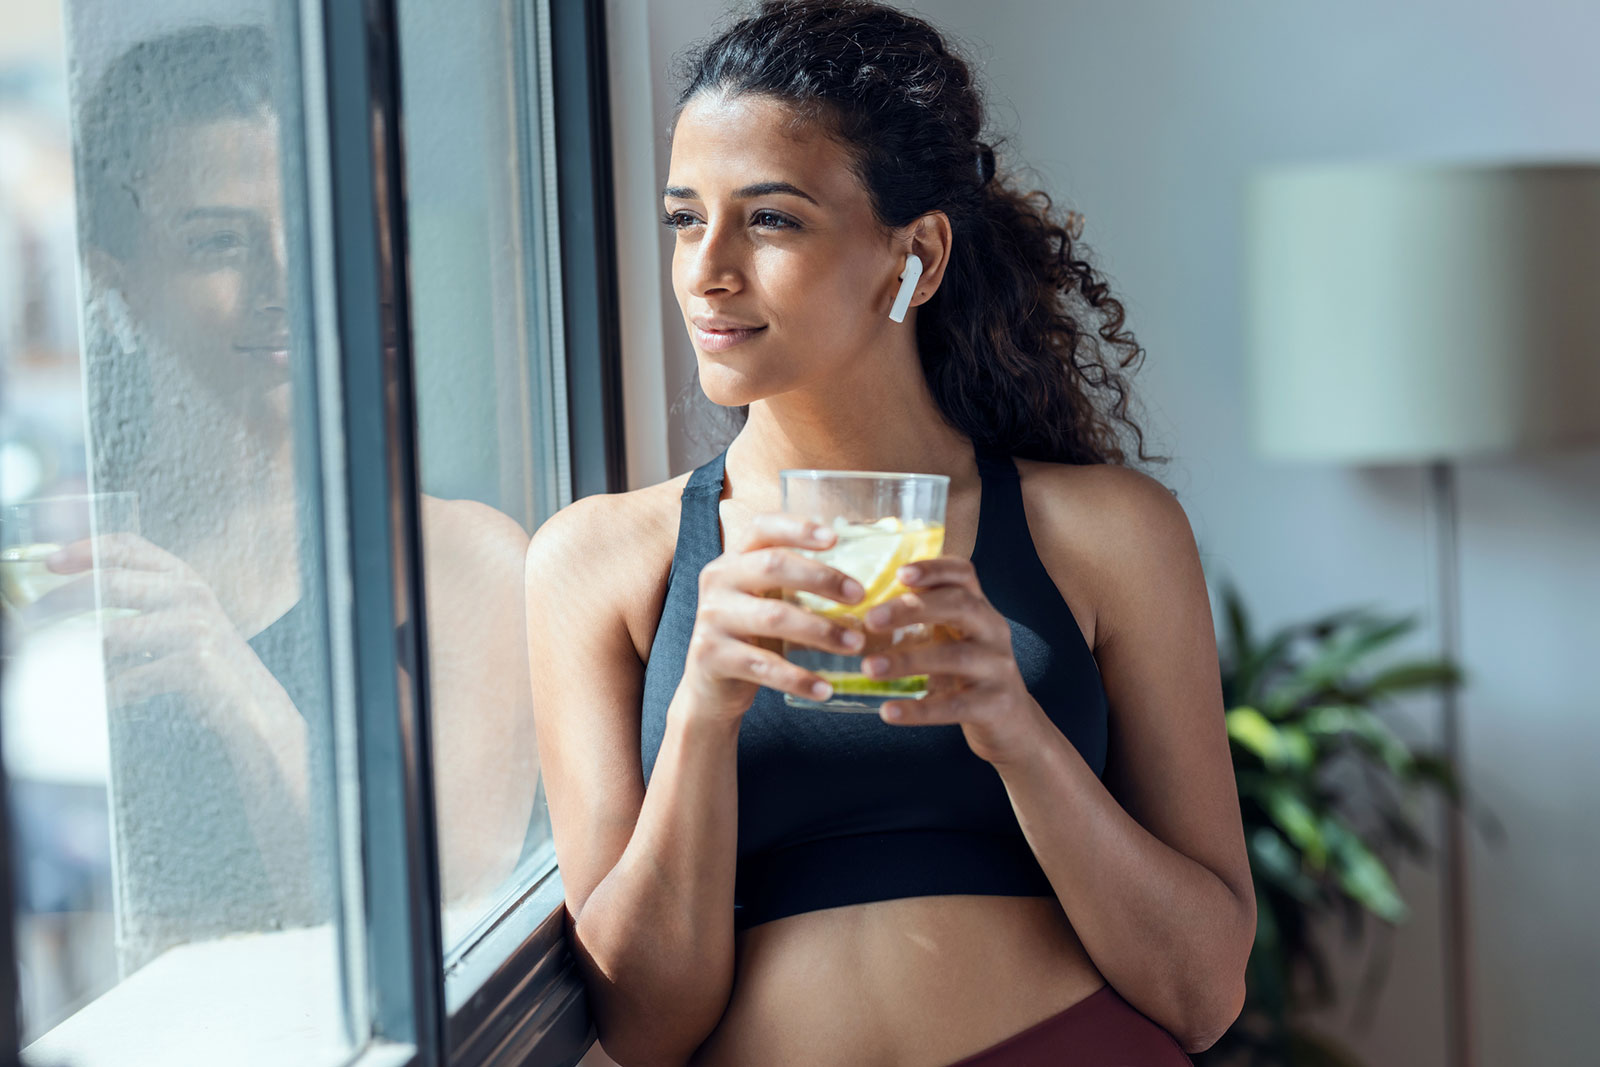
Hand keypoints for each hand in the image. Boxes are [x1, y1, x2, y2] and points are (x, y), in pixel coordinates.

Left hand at [40, 534, 299, 747]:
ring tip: (48, 665)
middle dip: (59, 602)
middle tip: (29, 621)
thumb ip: (140, 605)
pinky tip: (98, 700)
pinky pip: (127, 678)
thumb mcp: (180, 624)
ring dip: (69, 653)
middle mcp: (191, 593)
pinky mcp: (192, 662)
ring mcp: (194, 626)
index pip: (128, 545)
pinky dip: (104, 693)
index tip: (48, 562)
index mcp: (184, 577)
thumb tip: (68, 603)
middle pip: (110, 583)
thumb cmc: (207, 668)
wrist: (254, 707)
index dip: (84, 548)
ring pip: (110, 634)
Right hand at [680, 514, 866, 723]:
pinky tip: (826, 689)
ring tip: (856, 645)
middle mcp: (718, 580)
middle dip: (821, 579)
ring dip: (821, 631)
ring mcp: (711, 617)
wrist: (710, 690)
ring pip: (773, 616)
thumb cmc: (751, 638)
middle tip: (860, 596)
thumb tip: (862, 582)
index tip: (836, 537)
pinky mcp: (710, 655)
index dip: (798, 528)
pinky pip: (763, 665)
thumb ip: (798, 585)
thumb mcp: (767, 602)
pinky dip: (798, 678)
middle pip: (772, 566)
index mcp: (734, 559)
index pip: (762, 528)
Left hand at [861, 557, 1048, 764]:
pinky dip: (919, 709)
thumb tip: (860, 610)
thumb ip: (925, 622)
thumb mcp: (954, 641)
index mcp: (980, 609)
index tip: (900, 573)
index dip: (933, 569)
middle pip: (959, 606)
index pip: (963, 575)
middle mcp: (994, 631)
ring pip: (956, 656)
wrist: (1013, 726)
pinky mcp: (995, 704)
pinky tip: (888, 711)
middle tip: (870, 620)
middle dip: (912, 609)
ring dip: (908, 661)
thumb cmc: (969, 677)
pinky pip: (954, 705)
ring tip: (868, 668)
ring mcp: (999, 668)